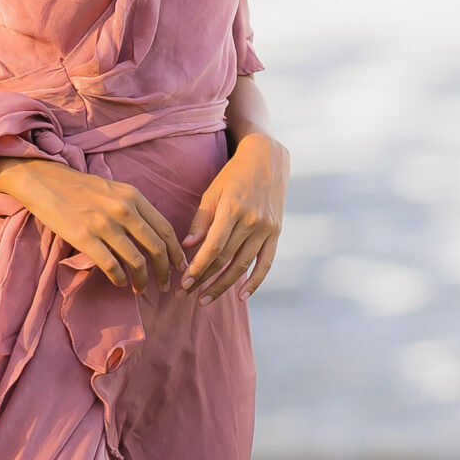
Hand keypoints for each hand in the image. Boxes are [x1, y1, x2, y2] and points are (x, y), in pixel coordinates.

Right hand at [0, 158, 184, 290]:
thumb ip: (134, 208)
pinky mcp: (85, 237)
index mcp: (134, 197)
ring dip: (142, 280)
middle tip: (165, 285)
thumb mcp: (114, 190)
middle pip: (156, 248)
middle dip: (165, 271)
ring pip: (136, 261)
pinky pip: (111, 265)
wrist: (44, 181)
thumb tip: (152, 234)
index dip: (176, 252)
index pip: (166, 229)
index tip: (180, 267)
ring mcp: (104, 224)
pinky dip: (119, 278)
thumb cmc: (80, 187)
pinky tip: (119, 283)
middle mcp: (124, 210)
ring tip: (140, 288)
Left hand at [180, 132, 287, 300]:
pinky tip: (242, 297)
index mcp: (233, 208)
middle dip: (204, 280)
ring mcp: (266, 228)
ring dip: (224, 286)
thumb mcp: (213, 191)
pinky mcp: (276, 233)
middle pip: (225, 259)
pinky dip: (255, 282)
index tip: (183, 283)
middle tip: (187, 296)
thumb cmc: (234, 175)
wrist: (268, 160)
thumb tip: (187, 246)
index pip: (213, 247)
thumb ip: (201, 220)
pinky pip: (266, 263)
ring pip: (243, 265)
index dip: (198, 268)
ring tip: (206, 299)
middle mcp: (252, 221)